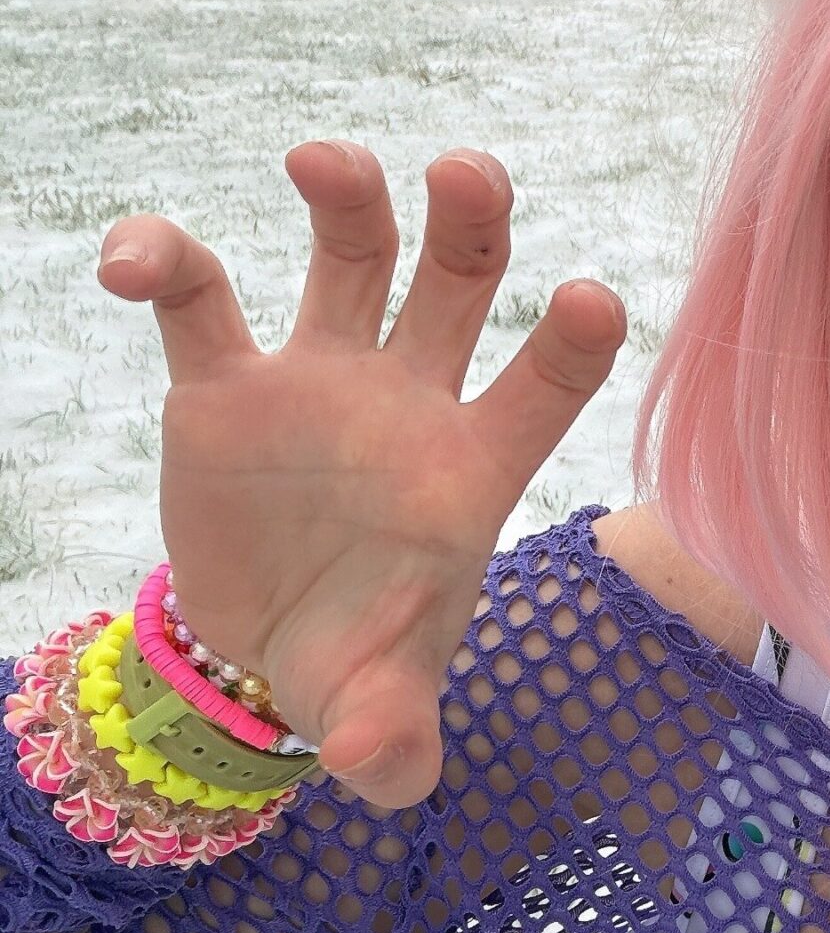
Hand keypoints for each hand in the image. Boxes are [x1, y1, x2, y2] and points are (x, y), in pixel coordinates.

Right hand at [96, 140, 627, 811]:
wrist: (261, 658)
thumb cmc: (358, 668)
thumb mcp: (377, 718)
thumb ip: (396, 742)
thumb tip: (392, 771)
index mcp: (474, 470)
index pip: (545, 389)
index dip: (572, 345)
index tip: (593, 300)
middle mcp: (410, 402)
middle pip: (460, 281)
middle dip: (473, 220)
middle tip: (466, 172)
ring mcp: (321, 380)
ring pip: (352, 255)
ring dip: (347, 197)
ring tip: (323, 161)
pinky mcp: (225, 387)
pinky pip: (201, 301)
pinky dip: (168, 262)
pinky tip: (132, 262)